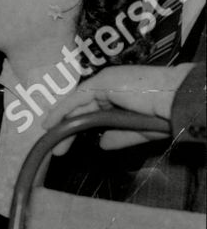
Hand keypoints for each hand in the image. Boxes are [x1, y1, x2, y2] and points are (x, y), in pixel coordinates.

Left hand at [41, 63, 188, 150]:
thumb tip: (102, 144)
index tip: (67, 143)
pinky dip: (62, 109)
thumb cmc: (165, 114)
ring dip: (61, 120)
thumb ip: (119, 136)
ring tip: (51, 137)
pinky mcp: (102, 81)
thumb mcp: (138, 131)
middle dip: (67, 128)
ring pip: (76, 103)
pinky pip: (77, 97)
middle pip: (81, 108)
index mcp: (120, 95)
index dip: (78, 127)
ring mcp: (105, 81)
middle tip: (56, 147)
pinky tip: (52, 122)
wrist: (177, 101)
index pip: (92, 111)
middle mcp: (111, 86)